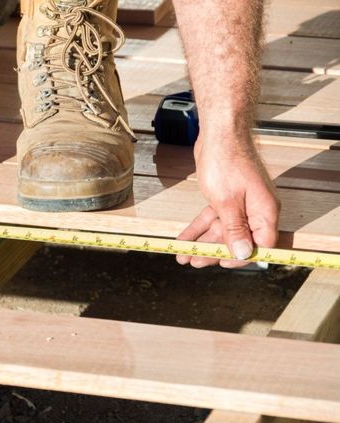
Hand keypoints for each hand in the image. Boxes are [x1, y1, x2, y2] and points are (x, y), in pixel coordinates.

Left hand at [176, 133, 279, 267]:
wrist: (219, 134)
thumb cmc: (226, 162)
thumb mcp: (227, 202)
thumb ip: (235, 230)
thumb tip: (244, 253)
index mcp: (264, 212)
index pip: (260, 245)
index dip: (241, 257)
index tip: (221, 264)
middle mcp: (256, 210)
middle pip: (237, 239)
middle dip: (213, 252)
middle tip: (193, 262)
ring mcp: (242, 204)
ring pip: (222, 230)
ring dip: (202, 242)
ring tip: (182, 255)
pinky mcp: (228, 198)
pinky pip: (214, 218)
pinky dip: (199, 228)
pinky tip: (184, 239)